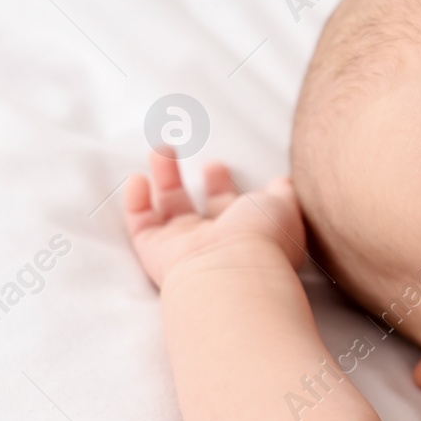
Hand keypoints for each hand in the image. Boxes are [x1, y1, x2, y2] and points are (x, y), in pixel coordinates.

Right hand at [124, 150, 305, 288]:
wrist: (233, 271)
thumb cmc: (263, 238)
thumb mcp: (282, 206)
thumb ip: (283, 193)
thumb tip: (284, 182)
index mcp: (246, 232)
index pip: (233, 208)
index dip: (224, 186)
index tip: (219, 164)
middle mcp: (216, 241)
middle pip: (204, 208)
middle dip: (201, 184)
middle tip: (196, 161)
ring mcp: (185, 246)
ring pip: (170, 208)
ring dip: (164, 177)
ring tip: (161, 149)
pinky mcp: (156, 252)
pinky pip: (141, 226)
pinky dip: (135, 202)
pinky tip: (137, 179)